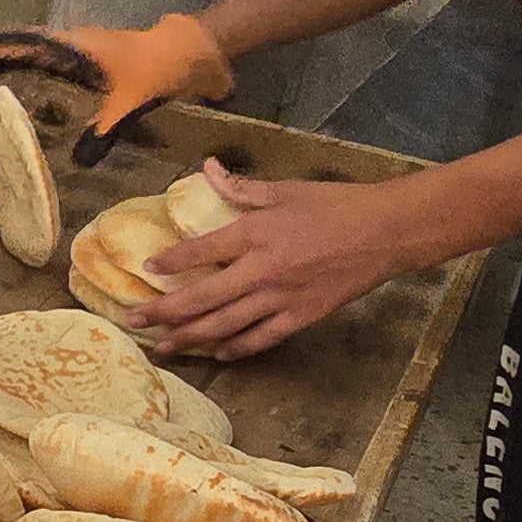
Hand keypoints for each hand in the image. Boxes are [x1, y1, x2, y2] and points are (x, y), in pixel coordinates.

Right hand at [0, 14, 232, 165]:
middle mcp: (75, 42)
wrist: (192, 50)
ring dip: (17, 60)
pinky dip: (39, 68)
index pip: (25, 43)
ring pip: (42, 51)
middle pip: (26, 44)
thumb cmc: (158, 69)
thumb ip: (102, 133)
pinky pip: (57, 60)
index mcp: (75, 46)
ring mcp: (86, 48)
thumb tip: (76, 163)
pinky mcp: (96, 58)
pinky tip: (36, 89)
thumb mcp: (129, 103)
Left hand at [132, 165, 438, 358]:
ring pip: (225, 325)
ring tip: (164, 346)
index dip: (170, 262)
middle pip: (202, 297)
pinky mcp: (302, 317)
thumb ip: (241, 186)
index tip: (147, 270)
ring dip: (190, 337)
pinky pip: (261, 339)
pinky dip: (236, 349)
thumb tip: (206, 167)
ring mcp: (281, 298)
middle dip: (164, 312)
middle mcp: (262, 269)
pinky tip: (217, 354)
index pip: (199, 251)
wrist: (386, 232)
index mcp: (255, 232)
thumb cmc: (336, 204)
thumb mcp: (286, 189)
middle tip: (134, 322)